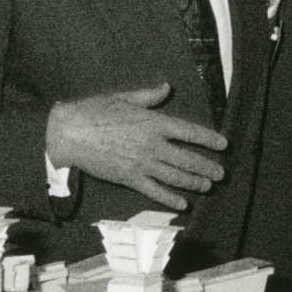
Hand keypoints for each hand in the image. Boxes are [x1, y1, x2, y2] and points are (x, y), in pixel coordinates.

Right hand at [46, 83, 226, 210]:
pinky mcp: (130, 178)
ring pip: (176, 177)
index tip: (223, 145)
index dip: (209, 139)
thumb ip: (149, 96)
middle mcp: (152, 145)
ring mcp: (142, 164)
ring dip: (195, 183)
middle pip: (188, 159)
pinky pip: (156, 191)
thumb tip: (166, 87)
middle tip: (221, 173)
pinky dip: (171, 199)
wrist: (68, 133)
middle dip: (207, 167)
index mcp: (153, 123)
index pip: (190, 132)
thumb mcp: (124, 98)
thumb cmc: (93, 112)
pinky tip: (183, 204)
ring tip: (207, 186)